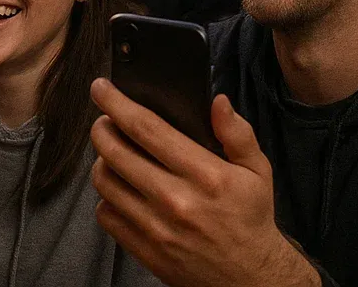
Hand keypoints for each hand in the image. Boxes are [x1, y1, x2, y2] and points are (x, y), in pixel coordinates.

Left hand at [88, 79, 318, 286]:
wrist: (250, 279)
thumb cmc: (250, 219)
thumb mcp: (257, 172)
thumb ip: (237, 134)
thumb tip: (217, 101)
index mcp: (205, 175)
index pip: (146, 129)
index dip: (117, 104)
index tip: (101, 89)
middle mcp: (176, 200)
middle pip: (115, 152)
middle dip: (101, 128)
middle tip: (104, 121)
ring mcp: (157, 228)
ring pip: (105, 181)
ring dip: (102, 161)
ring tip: (114, 155)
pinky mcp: (145, 250)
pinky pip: (106, 214)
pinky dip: (106, 197)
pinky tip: (121, 189)